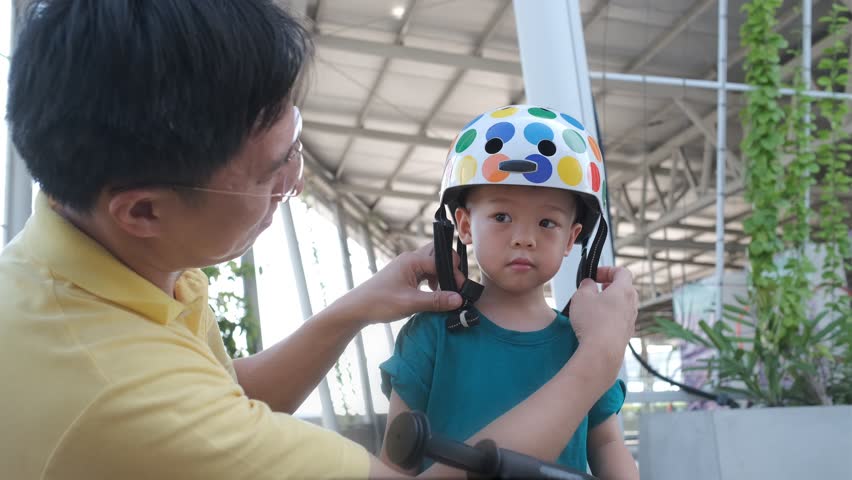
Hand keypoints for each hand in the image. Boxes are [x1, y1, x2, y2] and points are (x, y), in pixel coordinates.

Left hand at [340, 243, 464, 324]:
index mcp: (411, 260)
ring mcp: (407, 267)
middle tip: (455, 285)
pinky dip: (433, 281)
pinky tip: (432, 293)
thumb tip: (459, 299)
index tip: (461, 290)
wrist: (358, 308)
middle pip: (437, 255)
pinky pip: (425, 273)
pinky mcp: (405, 275)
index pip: (441, 260)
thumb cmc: (380, 302)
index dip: (453, 274)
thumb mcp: (411, 303)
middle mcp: (410, 259)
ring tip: (444, 292)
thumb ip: (436, 300)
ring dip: (441, 276)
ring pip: (432, 264)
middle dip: (449, 268)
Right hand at [568, 266, 637, 380]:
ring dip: (609, 303)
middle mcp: (632, 304)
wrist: (602, 352)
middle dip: (609, 287)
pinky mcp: (626, 334)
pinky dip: (609, 318)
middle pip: (625, 288)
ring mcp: (631, 320)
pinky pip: (619, 320)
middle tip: (595, 290)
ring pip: (622, 305)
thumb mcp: (581, 296)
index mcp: (624, 289)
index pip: (622, 272)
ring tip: (593, 308)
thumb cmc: (592, 322)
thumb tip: (589, 284)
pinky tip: (595, 324)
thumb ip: (586, 285)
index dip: (607, 270)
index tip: (594, 275)